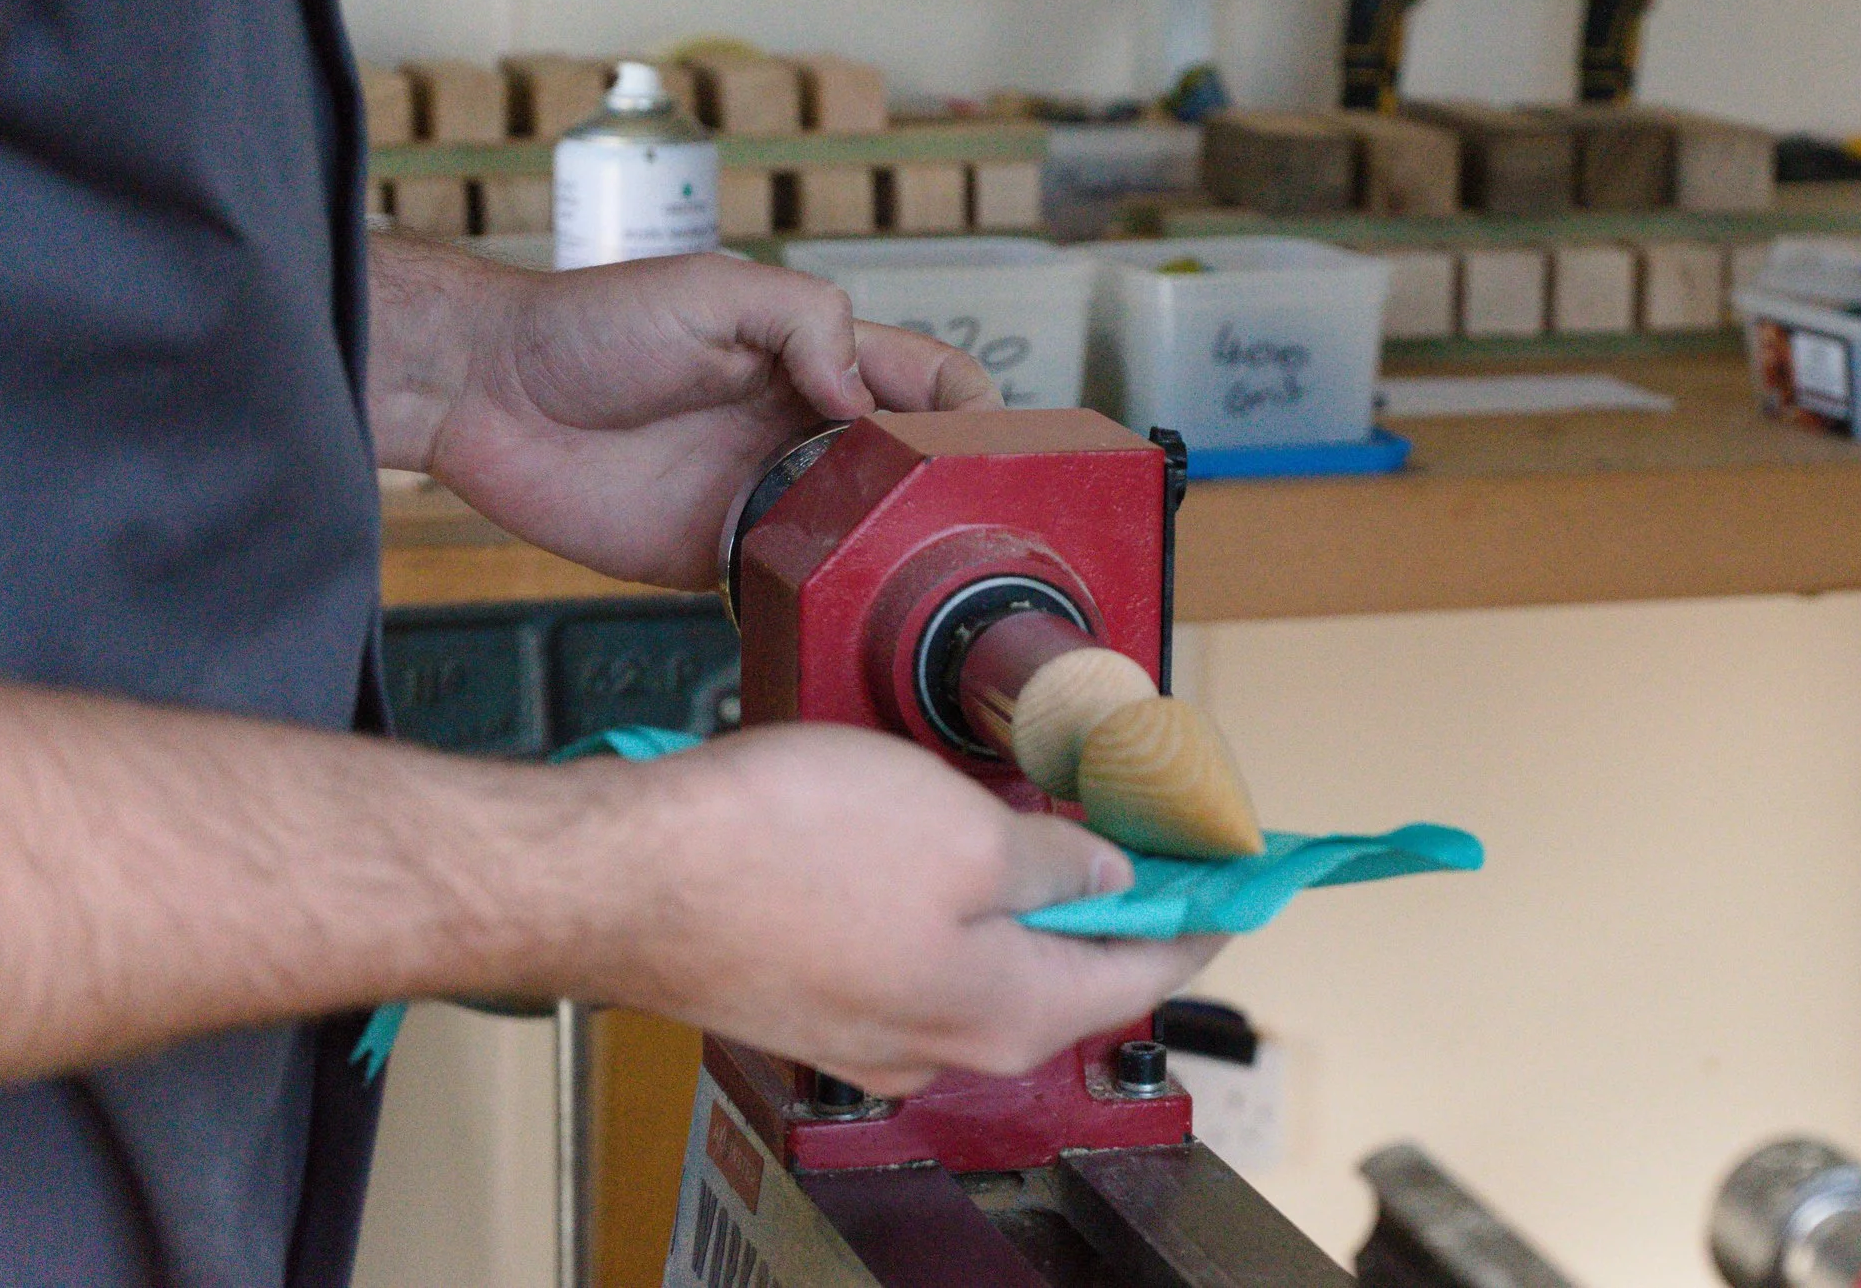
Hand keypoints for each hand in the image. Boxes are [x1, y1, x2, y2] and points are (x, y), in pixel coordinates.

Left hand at [370, 238, 1000, 586]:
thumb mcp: (712, 289)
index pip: (931, 385)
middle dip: (952, 497)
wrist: (486, 396)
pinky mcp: (721, 559)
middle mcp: (807, 433)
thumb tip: (863, 394)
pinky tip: (849, 609)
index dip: (972, 412)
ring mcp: (769, 499)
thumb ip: (806, 320)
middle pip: (915, 471)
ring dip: (897, 554)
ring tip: (918, 575)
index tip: (981, 448)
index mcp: (818, 361)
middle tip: (966, 529)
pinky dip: (827, 600)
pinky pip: (796, 586)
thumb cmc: (588, 324)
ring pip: (867, 535)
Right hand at [579, 727, 1222, 1093]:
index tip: (1237, 888)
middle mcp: (940, 1040)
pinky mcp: (809, 990)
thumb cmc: (779, 852)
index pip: (1141, 976)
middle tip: (1147, 832)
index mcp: (1002, 1012)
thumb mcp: (964, 832)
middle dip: (1113, 902)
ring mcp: (868, 1025)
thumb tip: (1109, 881)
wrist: (622, 871)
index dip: (1200, 918)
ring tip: (1050, 820)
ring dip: (1027, 895)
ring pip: (985, 958)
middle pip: (1065, 973)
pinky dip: (951, 898)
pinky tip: (943, 841)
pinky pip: (915, 948)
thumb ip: (1055, 866)